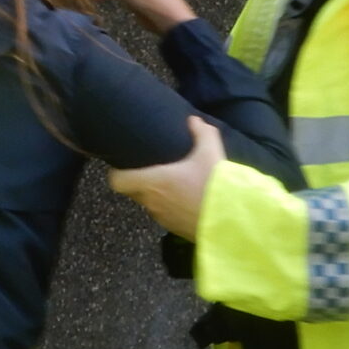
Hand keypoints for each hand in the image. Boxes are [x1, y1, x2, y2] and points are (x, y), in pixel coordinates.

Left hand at [110, 115, 224, 237]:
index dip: (118, 173)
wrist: (232, 220)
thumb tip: (194, 120)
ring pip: (150, 204)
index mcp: (152, 182)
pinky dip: (171, 207)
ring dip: (157, 195)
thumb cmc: (213, 184)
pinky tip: (188, 199)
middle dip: (139, 181)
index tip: (126, 165)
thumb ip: (201, 132)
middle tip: (153, 170)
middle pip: (133, 192)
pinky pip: (166, 215)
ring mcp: (163, 218)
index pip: (117, 181)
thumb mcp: (210, 151)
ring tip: (174, 184)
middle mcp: (151, 202)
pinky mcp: (175, 229)